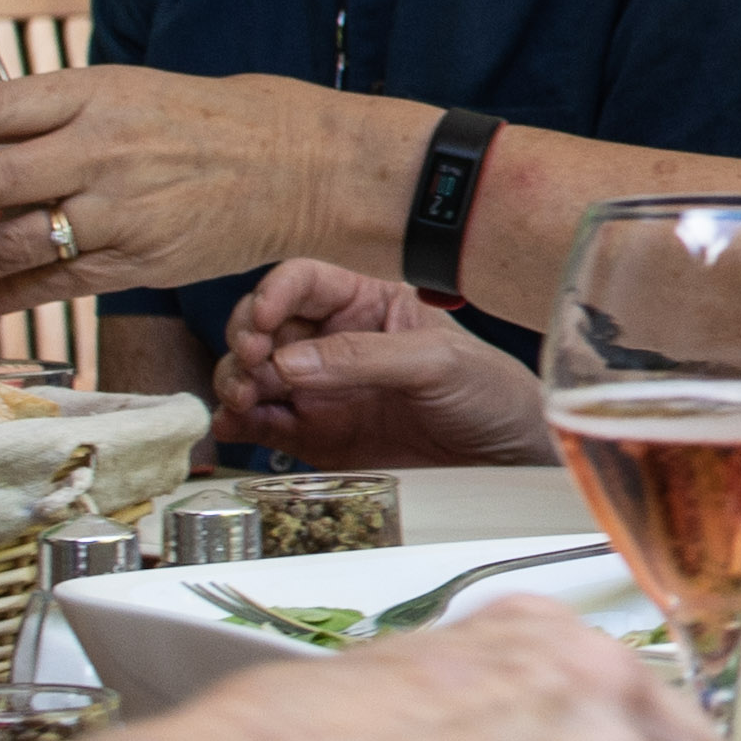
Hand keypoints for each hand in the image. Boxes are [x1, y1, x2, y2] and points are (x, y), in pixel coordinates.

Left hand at [0, 66, 406, 314]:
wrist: (290, 164)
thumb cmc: (193, 121)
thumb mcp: (119, 91)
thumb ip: (44, 115)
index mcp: (90, 94)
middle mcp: (98, 151)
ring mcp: (115, 212)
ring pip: (6, 244)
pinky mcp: (132, 264)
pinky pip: (49, 287)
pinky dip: (0, 298)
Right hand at [212, 257, 548, 468]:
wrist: (506, 459)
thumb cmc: (489, 391)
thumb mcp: (437, 361)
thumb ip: (364, 357)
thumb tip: (292, 362)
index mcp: (366, 303)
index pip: (302, 282)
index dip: (274, 294)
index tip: (263, 321)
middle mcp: (334, 342)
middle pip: (264, 326)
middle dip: (247, 340)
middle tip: (253, 363)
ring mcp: (321, 389)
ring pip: (254, 374)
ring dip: (236, 382)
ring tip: (245, 399)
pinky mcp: (314, 435)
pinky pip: (262, 424)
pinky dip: (239, 424)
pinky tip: (234, 427)